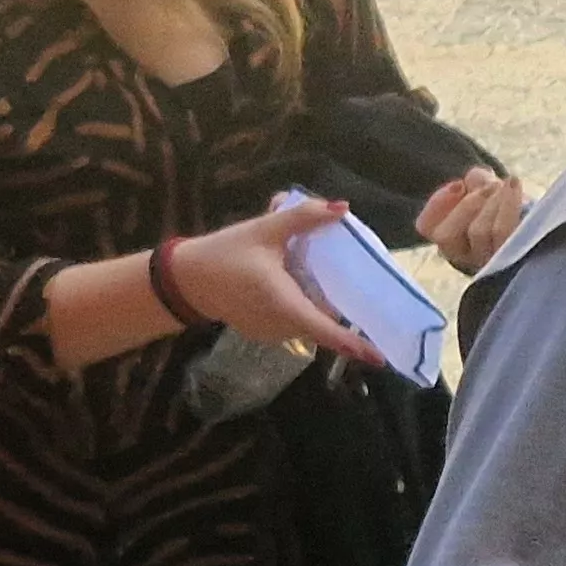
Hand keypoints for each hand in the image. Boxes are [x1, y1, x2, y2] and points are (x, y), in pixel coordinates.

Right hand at [165, 197, 383, 365]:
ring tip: (334, 280)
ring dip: (321, 305)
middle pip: (323, 323)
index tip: (380, 357)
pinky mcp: (264, 332)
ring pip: (309, 321)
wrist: (185, 279)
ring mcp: (272, 332)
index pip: (326, 330)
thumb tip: (342, 209)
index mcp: (284, 304)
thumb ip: (303, 217)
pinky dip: (304, 307)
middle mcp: (281, 325)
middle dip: (345, 312)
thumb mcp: (264, 230)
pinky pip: (294, 321)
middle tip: (369, 292)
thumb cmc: (224, 254)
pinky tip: (305, 283)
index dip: (354, 345)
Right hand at [415, 169, 529, 275]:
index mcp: (454, 241)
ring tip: (509, 185)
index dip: (438, 203)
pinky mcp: (514, 261)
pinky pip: (503, 233)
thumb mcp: (492, 189)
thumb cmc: (518, 207)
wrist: (553, 225)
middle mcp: (468, 258)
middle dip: (467, 203)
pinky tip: (514, 185)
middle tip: (490, 186)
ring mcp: (490, 264)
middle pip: (446, 235)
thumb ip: (476, 181)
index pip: (426, 227)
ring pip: (477, 231)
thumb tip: (472, 179)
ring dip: (491, 201)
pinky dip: (507, 203)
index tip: (460, 185)